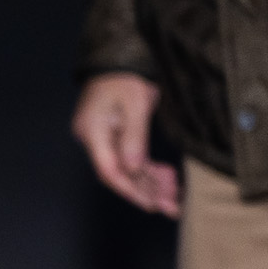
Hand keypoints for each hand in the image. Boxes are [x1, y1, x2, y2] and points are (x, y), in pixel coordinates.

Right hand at [72, 71, 180, 216]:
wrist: (119, 61)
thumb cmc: (125, 78)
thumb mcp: (135, 104)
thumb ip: (134, 138)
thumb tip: (134, 169)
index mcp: (93, 131)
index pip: (109, 170)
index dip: (130, 189)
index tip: (152, 203)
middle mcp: (94, 140)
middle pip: (118, 175)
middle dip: (146, 191)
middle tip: (171, 206)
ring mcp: (103, 140)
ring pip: (127, 170)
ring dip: (150, 183)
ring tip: (175, 195)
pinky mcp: (114, 139)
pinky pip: (130, 160)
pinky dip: (148, 170)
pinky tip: (166, 177)